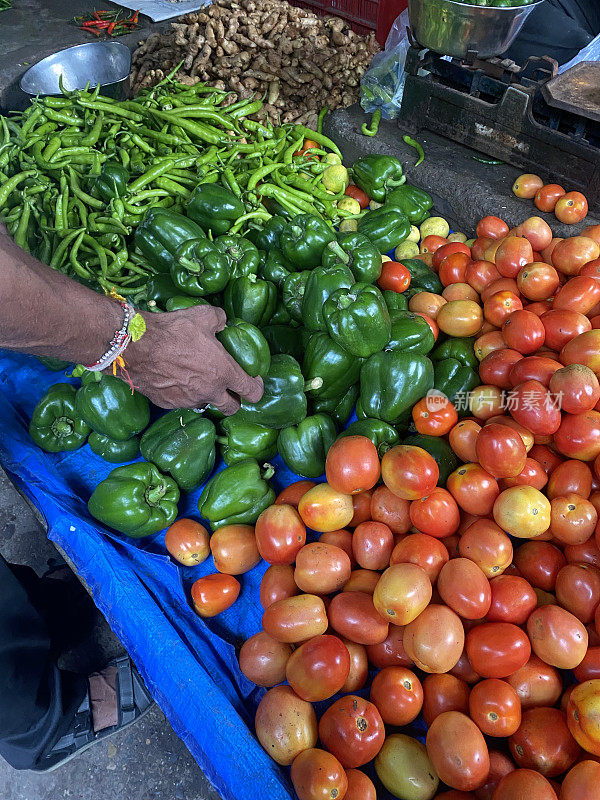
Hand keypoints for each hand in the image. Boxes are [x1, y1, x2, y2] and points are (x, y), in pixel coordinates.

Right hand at [126, 305, 263, 413]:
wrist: (137, 346)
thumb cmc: (173, 331)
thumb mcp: (202, 316)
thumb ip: (219, 319)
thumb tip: (223, 322)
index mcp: (223, 372)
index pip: (251, 391)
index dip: (256, 387)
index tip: (253, 381)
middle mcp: (209, 391)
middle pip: (232, 408)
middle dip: (235, 401)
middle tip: (230, 389)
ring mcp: (188, 400)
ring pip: (205, 404)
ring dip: (207, 396)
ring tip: (199, 380)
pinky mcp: (169, 403)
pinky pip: (182, 402)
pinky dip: (183, 394)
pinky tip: (176, 379)